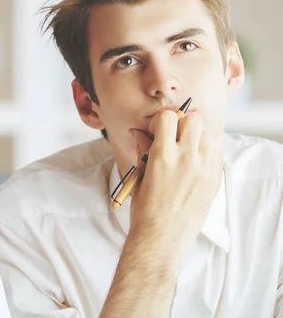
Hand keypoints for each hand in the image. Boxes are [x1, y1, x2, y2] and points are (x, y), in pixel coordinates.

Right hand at [129, 110, 222, 256]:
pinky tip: (196, 163)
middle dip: (184, 125)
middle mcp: (186, 159)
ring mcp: (204, 170)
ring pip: (209, 135)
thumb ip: (142, 151)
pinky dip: (208, 152)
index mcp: (162, 156)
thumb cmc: (145, 210)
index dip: (162, 120)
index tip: (157, 130)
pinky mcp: (214, 181)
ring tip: (188, 151)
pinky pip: (217, 154)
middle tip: (176, 137)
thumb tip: (140, 133)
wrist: (161, 238)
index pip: (168, 118)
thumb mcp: (139, 177)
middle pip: (194, 121)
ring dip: (198, 138)